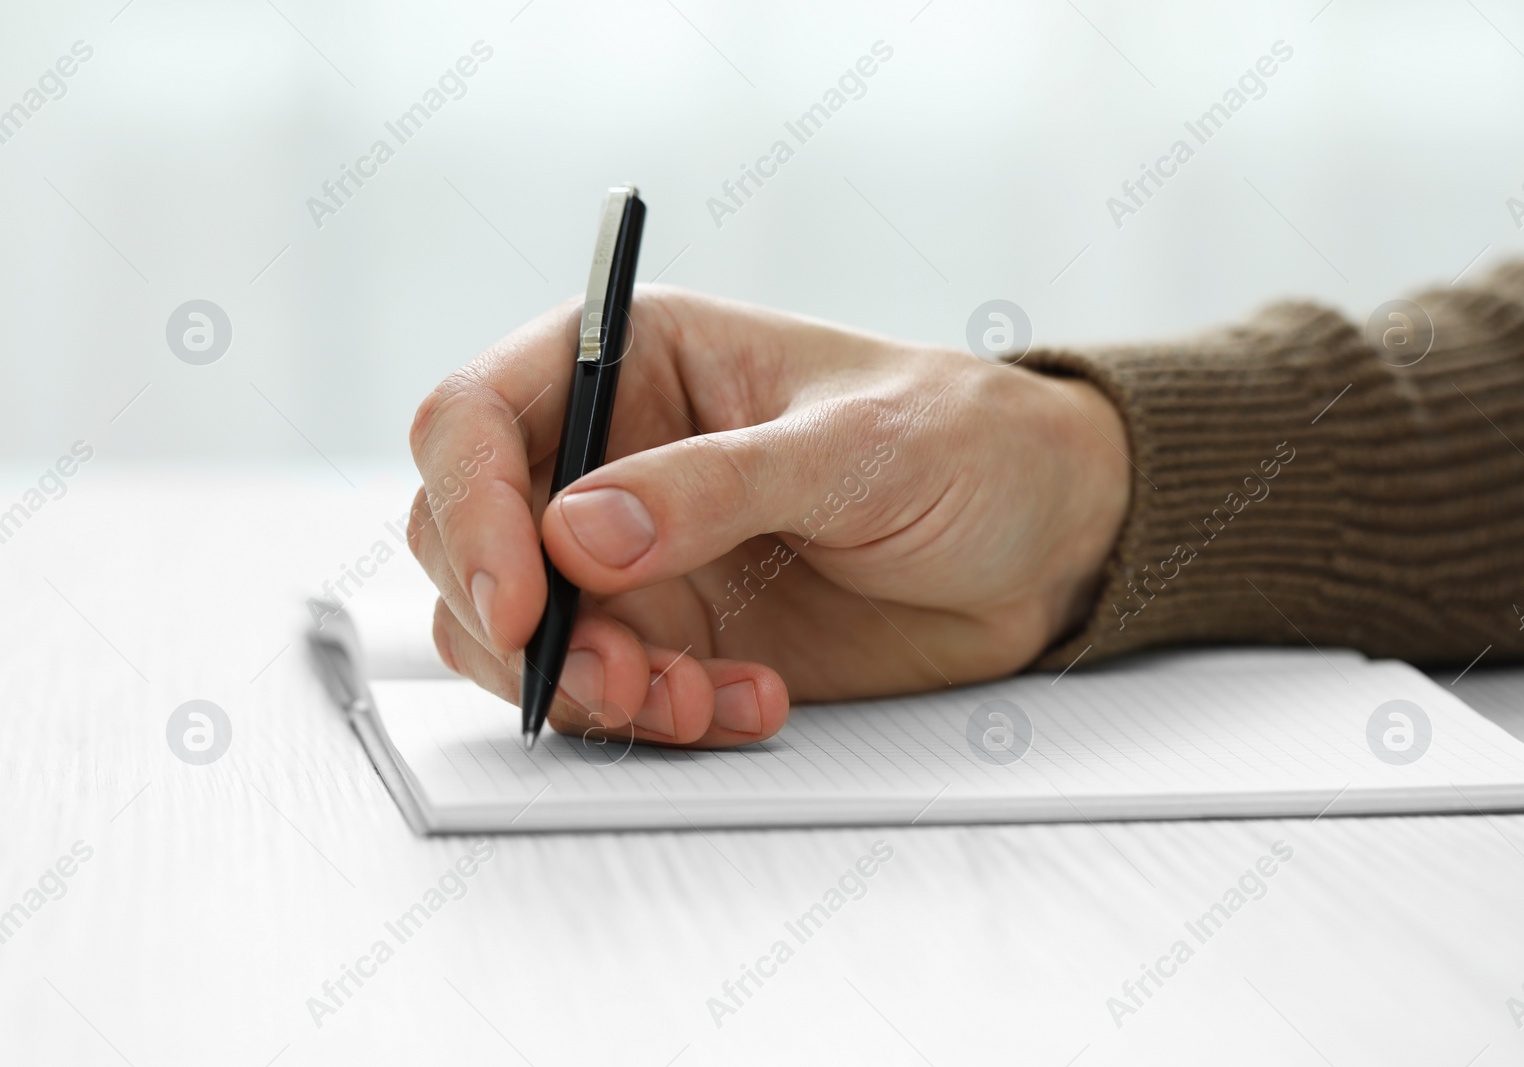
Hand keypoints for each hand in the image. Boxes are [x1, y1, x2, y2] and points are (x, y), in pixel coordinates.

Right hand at [407, 287, 1129, 747]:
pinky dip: (654, 718)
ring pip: (518, 634)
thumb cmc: (966, 444)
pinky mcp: (674, 633)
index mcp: (634, 362)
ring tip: (689, 700)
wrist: (1043, 539)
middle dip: (521, 626)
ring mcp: (634, 554)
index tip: (523, 603)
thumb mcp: (856, 449)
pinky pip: (606, 693)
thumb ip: (716, 487)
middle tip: (616, 677)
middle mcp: (610, 456)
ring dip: (584, 687)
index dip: (473, 511)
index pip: (476, 419)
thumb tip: (578, 534)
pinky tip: (746, 703)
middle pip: (466, 539)